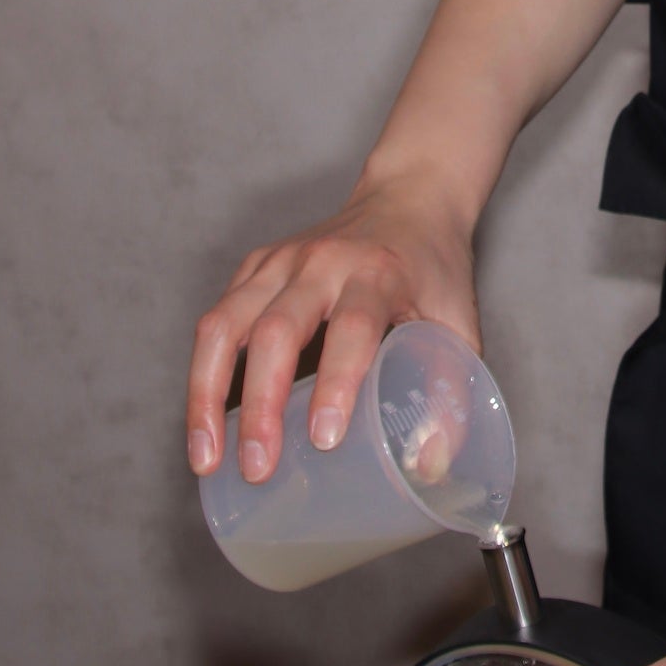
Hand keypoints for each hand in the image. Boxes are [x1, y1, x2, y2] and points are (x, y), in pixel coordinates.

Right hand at [185, 172, 478, 480]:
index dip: (338, 383)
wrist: (410, 198)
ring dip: (207, 394)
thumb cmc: (434, 270)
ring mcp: (281, 261)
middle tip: (257, 467)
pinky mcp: (256, 266)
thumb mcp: (460, 322)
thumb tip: (431, 465)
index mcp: (379, 273)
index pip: (353, 328)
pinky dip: (205, 372)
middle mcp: (324, 262)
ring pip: (225, 324)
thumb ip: (451, 390)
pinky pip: (217, 320)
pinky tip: (206, 419)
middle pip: (276, 330)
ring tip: (206, 457)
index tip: (324, 439)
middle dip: (260, 405)